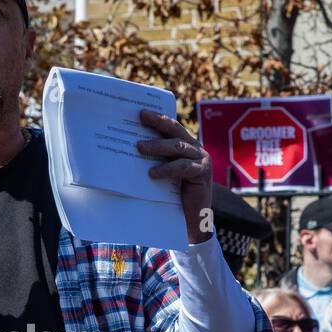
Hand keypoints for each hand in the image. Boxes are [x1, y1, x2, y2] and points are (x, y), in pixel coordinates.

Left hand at [136, 108, 212, 243]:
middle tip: (140, 117)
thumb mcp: (161, 174)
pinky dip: (167, 169)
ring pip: (178, 147)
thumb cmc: (173, 197)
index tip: (141, 111)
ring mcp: (201, 160)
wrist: (191, 220)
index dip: (157, 118)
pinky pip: (183, 168)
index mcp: (185, 146)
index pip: (170, 128)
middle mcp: (195, 149)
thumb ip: (153, 161)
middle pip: (175, 131)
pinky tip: (153, 173)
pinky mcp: (203, 173)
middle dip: (158, 122)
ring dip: (158, 146)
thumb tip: (128, 149)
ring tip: (140, 147)